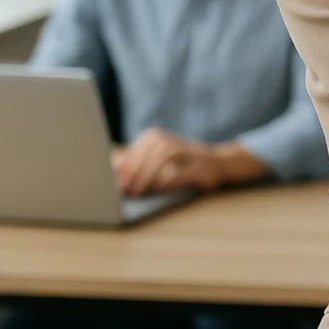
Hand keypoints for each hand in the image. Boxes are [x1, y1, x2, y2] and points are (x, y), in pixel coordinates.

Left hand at [112, 128, 266, 195]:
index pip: (134, 151)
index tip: (114, 182)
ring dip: (146, 177)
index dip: (124, 168)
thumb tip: (111, 169)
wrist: (218, 162)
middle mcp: (169, 140)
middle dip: (133, 174)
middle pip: (147, 155)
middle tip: (123, 190)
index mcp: (155, 137)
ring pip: (161, 160)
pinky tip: (155, 191)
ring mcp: (186, 152)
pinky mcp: (197, 166)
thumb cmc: (179, 164)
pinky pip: (178, 173)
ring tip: (137, 192)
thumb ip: (132, 164)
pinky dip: (164, 182)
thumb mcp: (153, 160)